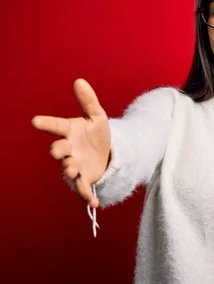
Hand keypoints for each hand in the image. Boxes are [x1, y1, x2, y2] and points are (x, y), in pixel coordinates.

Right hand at [32, 78, 110, 207]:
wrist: (108, 152)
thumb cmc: (97, 132)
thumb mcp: (97, 116)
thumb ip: (88, 100)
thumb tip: (79, 80)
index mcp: (70, 131)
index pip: (57, 126)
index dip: (46, 123)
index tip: (35, 121)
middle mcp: (68, 149)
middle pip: (59, 149)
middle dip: (57, 150)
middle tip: (57, 150)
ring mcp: (75, 164)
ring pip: (68, 168)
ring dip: (70, 169)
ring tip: (74, 169)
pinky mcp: (84, 179)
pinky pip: (83, 188)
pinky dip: (87, 196)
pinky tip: (94, 203)